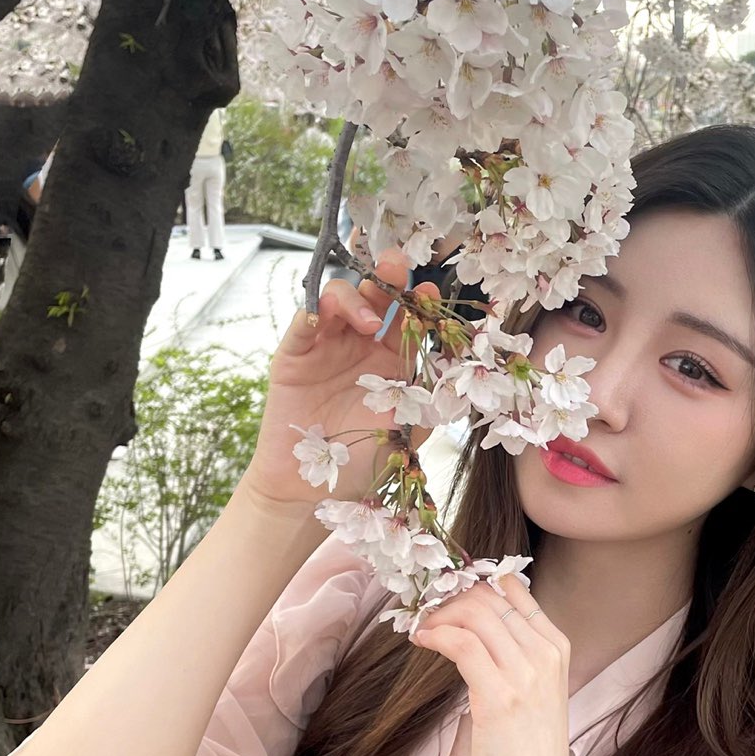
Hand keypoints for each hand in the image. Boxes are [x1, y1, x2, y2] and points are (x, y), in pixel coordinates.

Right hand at [239, 249, 442, 516]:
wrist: (311, 488)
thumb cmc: (362, 462)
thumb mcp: (409, 428)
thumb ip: (431, 396)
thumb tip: (459, 364)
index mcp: (392, 361)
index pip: (407, 318)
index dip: (418, 301)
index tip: (430, 293)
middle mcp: (360, 347)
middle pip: (374, 297)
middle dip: (386, 278)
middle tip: (397, 267)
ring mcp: (327, 347)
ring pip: (339, 299)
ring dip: (355, 299)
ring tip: (369, 322)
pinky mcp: (295, 355)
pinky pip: (304, 321)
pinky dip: (314, 310)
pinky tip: (326, 315)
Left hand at [408, 575, 573, 755]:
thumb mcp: (533, 697)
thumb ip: (515, 659)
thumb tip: (475, 629)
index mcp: (557, 650)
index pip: (516, 591)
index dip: (474, 583)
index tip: (444, 592)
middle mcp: (546, 656)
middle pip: (491, 597)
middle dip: (449, 596)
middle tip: (423, 610)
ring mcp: (526, 676)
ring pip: (475, 614)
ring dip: (438, 614)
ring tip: (419, 627)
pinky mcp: (499, 697)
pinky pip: (463, 644)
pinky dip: (436, 635)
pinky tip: (421, 641)